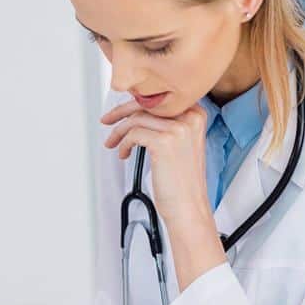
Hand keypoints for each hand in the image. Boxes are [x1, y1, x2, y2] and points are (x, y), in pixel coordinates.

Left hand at [101, 98, 210, 224]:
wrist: (188, 206)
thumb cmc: (182, 182)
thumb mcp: (181, 144)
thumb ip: (167, 124)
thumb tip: (139, 112)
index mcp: (196, 114)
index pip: (159, 99)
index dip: (136, 104)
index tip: (121, 111)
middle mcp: (190, 117)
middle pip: (146, 104)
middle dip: (120, 113)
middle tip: (107, 121)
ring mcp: (178, 129)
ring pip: (136, 118)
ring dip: (119, 132)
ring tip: (114, 144)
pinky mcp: (164, 142)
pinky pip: (133, 134)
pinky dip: (123, 144)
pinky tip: (124, 154)